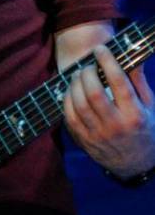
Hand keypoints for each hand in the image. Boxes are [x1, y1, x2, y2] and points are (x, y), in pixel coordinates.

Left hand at [63, 45, 154, 177]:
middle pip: (94, 93)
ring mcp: (98, 135)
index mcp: (135, 115)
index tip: (100, 48)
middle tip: (88, 65)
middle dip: (87, 73)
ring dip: (75, 84)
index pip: (119, 83)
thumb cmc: (145, 129)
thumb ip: (139, 81)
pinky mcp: (85, 141)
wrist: (137, 165)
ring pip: (79, 104)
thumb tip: (132, 55)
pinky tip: (72, 91)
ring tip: (78, 75)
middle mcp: (116, 126)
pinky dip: (67, 100)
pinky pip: (69, 117)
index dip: (107, 62)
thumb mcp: (150, 107)